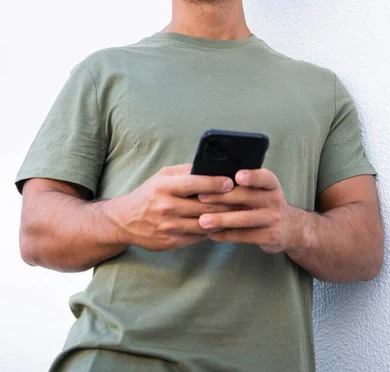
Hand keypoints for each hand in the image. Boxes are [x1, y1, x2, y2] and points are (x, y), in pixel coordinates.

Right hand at [104, 164, 234, 251]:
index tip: (231, 182)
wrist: (125, 221)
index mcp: (164, 188)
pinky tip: (223, 224)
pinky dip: (212, 230)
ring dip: (224, 218)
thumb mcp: (161, 176)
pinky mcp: (171, 242)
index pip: (194, 184)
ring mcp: (169, 227)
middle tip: (245, 198)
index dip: (215, 183)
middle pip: (204, 206)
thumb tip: (209, 167)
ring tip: (240, 212)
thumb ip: (185, 171)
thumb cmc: (148, 194)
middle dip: (227, 202)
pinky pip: (198, 236)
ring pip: (205, 223)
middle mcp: (166, 208)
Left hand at [197, 168, 301, 253]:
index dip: (252, 176)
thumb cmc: (266, 204)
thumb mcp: (263, 190)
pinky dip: (226, 235)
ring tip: (202, 221)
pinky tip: (211, 234)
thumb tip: (212, 179)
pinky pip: (244, 236)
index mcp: (271, 185)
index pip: (264, 177)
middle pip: (248, 197)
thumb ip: (245, 185)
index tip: (237, 176)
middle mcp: (275, 200)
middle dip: (222, 197)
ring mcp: (273, 219)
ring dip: (221, 220)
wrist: (291, 228)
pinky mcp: (269, 237)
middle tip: (201, 197)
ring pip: (244, 219)